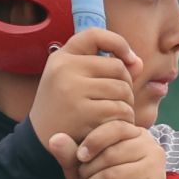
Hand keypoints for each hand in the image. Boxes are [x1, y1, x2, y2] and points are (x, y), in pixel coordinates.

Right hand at [28, 27, 141, 178]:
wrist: (40, 143)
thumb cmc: (63, 109)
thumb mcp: (73, 81)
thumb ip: (105, 68)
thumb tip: (138, 63)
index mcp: (61, 58)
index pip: (95, 35)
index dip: (119, 43)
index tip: (130, 60)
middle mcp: (65, 69)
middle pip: (117, 67)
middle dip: (126, 85)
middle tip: (120, 101)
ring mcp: (73, 90)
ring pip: (122, 89)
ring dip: (127, 105)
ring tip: (119, 115)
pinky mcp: (82, 113)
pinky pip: (119, 110)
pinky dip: (124, 120)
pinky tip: (116, 128)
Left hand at [74, 125, 166, 178]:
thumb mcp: (87, 170)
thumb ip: (71, 154)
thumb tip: (54, 138)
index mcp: (137, 135)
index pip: (116, 127)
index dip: (94, 140)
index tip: (80, 157)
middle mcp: (151, 149)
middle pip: (111, 155)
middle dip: (89, 173)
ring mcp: (154, 172)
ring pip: (113, 177)